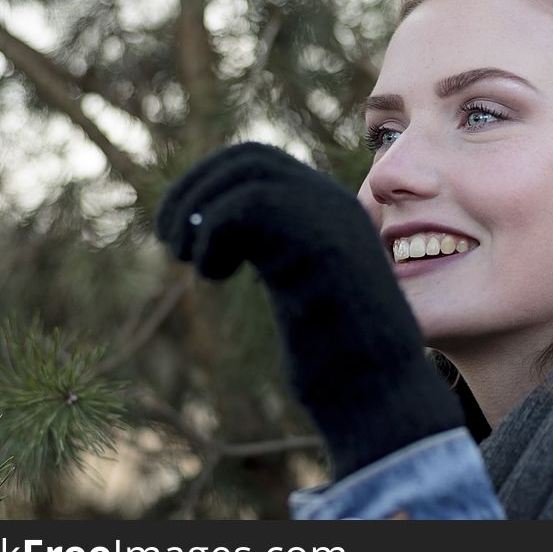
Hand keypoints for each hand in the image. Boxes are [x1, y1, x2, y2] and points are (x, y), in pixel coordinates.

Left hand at [156, 142, 465, 478]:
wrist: (382, 393)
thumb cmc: (339, 359)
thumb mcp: (298, 295)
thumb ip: (275, 257)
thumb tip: (220, 239)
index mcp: (330, 212)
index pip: (260, 163)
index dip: (208, 183)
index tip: (182, 230)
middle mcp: (334, 204)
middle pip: (250, 158)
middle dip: (195, 189)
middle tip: (170, 239)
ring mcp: (332, 219)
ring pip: (249, 173)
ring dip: (198, 208)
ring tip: (185, 256)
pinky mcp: (323, 245)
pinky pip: (251, 205)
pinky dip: (215, 235)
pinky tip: (214, 275)